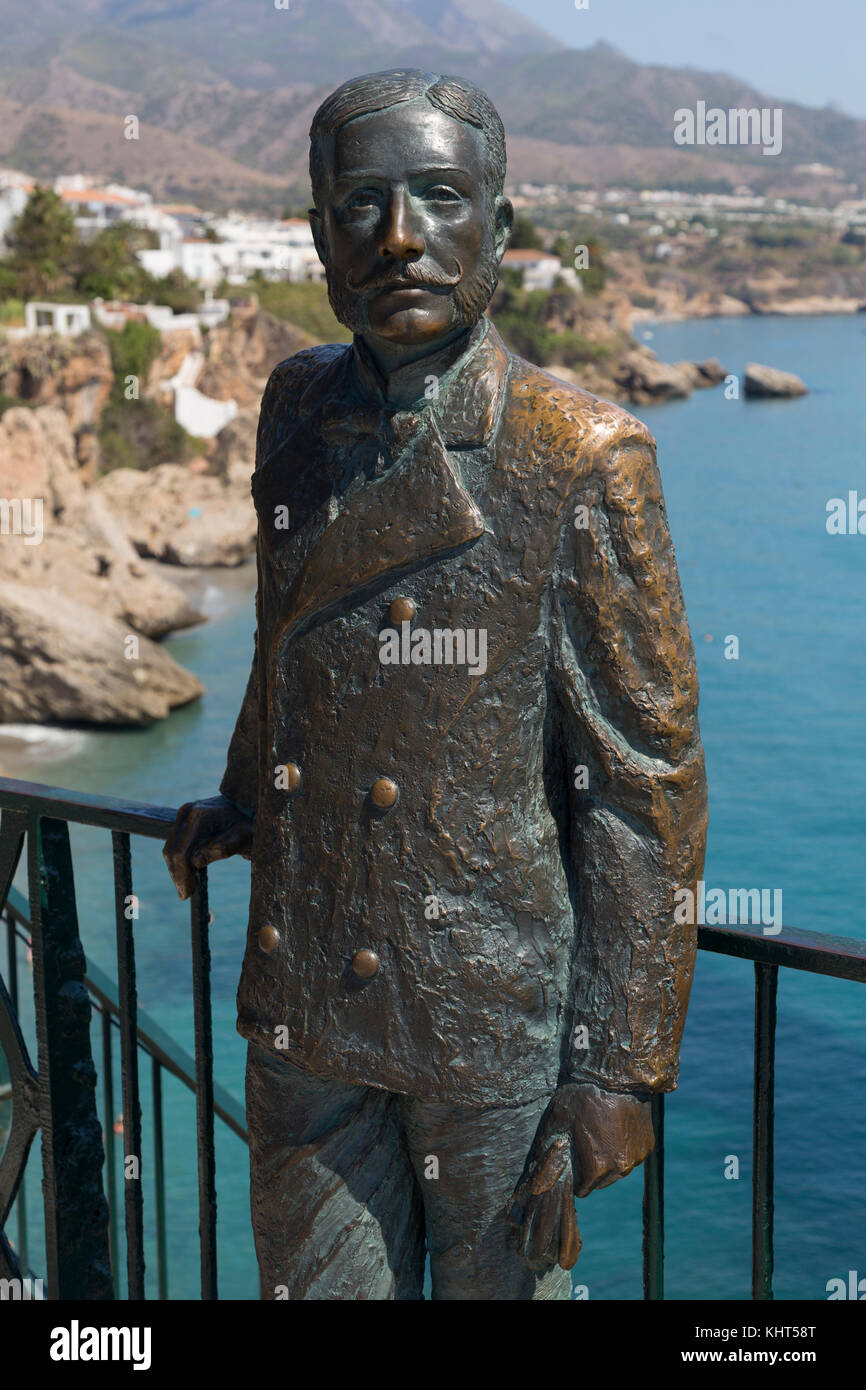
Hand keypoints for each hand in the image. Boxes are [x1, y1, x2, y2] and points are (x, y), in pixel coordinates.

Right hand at [163, 794, 253, 900]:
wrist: (252, 805)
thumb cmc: (250, 822)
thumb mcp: (244, 837)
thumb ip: (223, 847)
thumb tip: (195, 861)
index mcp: (198, 816)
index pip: (180, 853)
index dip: (182, 876)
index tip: (187, 894)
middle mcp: (186, 813)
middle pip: (171, 851)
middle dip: (177, 875)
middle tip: (186, 895)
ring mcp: (184, 815)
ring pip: (171, 849)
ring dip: (177, 870)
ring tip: (188, 888)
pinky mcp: (185, 820)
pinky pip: (177, 844)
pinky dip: (180, 861)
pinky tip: (190, 874)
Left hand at [506, 1081, 654, 1271]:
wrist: (615, 1076)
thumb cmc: (581, 1098)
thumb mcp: (556, 1126)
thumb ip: (547, 1161)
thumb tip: (536, 1188)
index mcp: (596, 1169)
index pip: (582, 1190)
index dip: (575, 1173)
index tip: (573, 1154)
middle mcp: (619, 1169)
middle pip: (601, 1182)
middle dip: (592, 1169)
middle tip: (586, 1140)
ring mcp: (636, 1158)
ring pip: (618, 1170)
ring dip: (609, 1159)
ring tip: (601, 1131)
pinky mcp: (648, 1146)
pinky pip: (632, 1156)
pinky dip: (624, 1148)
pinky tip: (617, 1127)